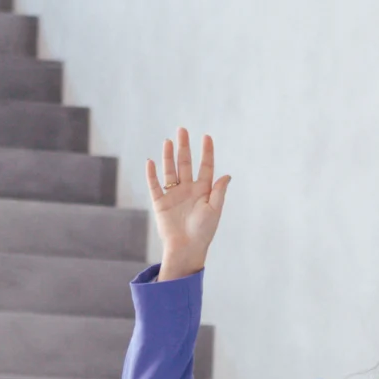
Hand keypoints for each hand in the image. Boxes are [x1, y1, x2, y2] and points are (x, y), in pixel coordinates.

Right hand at [147, 128, 230, 280]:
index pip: (205, 167)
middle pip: (185, 164)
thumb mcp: (214, 210)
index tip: (206, 137)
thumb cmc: (203, 232)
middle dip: (184, 147)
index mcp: (203, 191)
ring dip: (168, 156)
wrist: (186, 248)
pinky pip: (154, 185)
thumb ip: (218, 192)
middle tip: (182, 130)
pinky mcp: (160, 202)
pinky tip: (151, 162)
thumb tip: (227, 175)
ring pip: (170, 170)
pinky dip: (151, 174)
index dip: (206, 152)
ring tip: (168, 141)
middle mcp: (188, 190)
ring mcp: (173, 195)